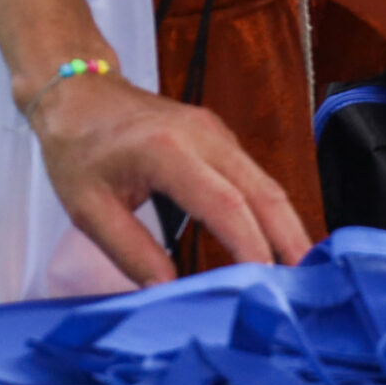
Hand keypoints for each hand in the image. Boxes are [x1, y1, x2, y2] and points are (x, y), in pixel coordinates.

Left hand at [27, 73, 308, 283]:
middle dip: (289, 236)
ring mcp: (219, 133)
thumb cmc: (77, 150)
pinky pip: (255, 176)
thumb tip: (168, 292)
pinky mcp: (222, 137)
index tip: (265, 281)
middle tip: (309, 277)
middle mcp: (205, 137)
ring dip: (286, 225)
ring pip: (267, 183)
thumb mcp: (88, 210)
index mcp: (167, 151)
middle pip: (264, 190)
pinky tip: (276, 236)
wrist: (80, 91)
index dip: (250, 243)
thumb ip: (131, 252)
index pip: (223, 203)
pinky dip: (270, 210)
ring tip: (301, 264)